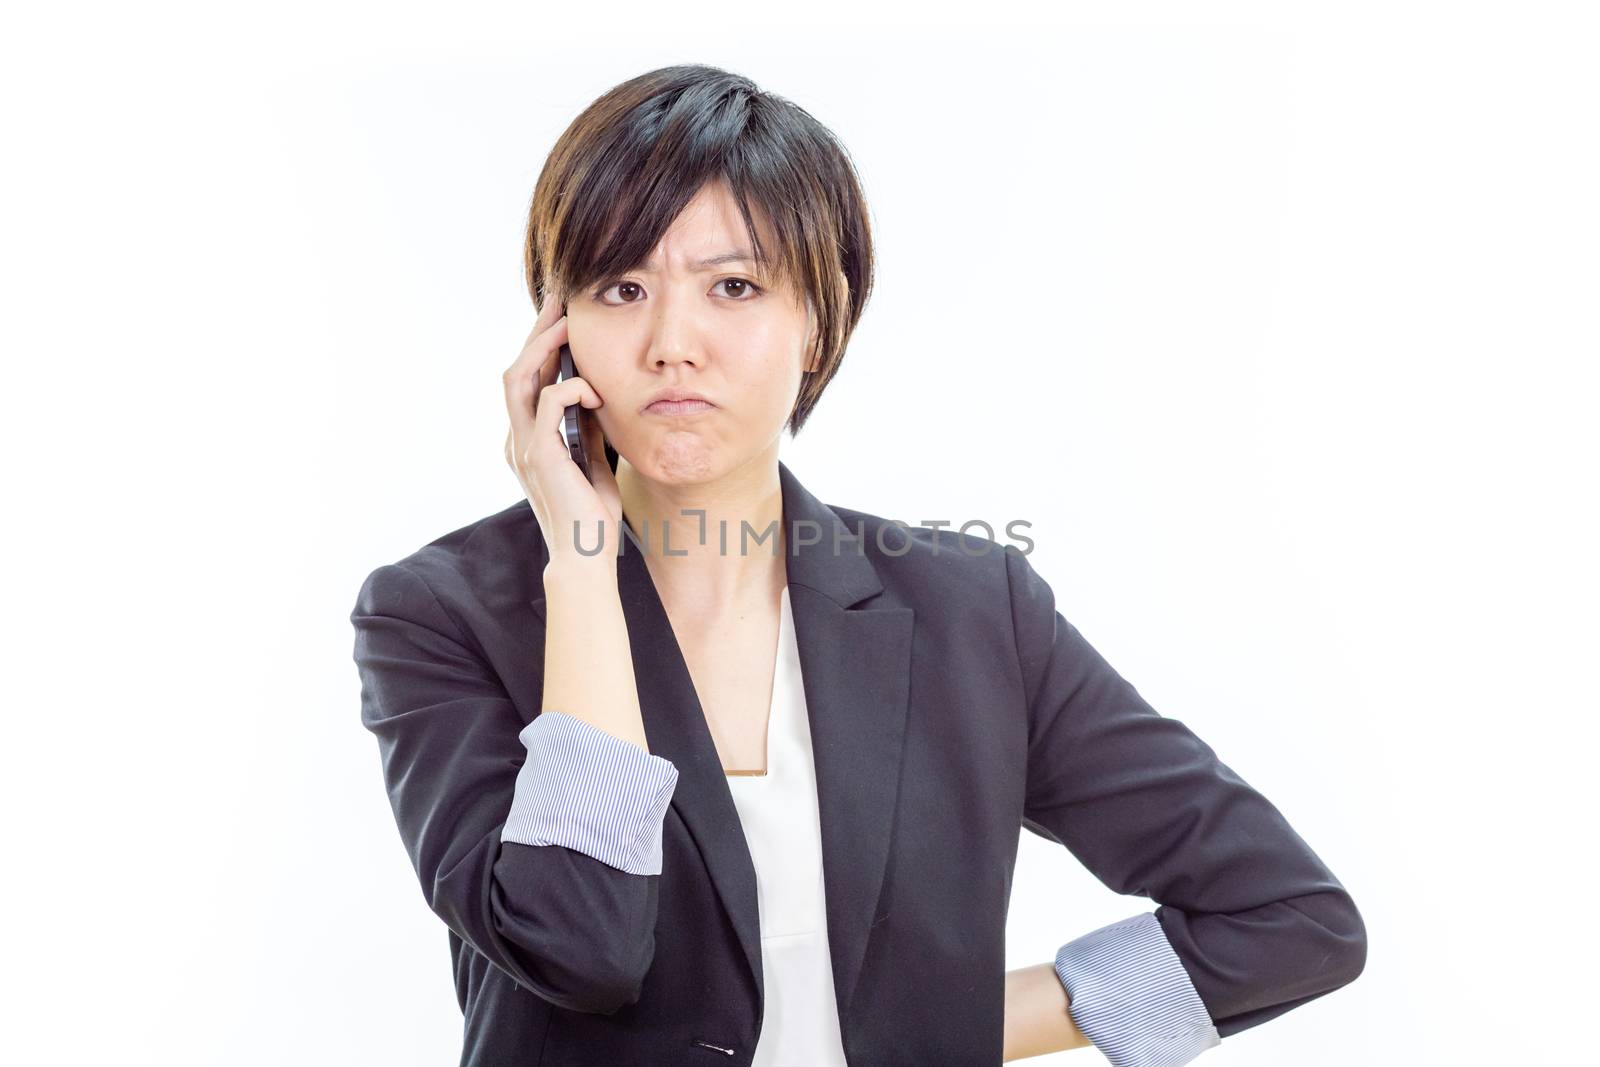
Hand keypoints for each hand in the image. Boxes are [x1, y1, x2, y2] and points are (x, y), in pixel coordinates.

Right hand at [503, 292, 624, 565]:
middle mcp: (517, 439)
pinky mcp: (538, 454)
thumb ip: (587, 427)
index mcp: (528, 439)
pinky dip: (571, 389)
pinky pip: (547, 404)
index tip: (563, 318)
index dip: (541, 347)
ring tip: (568, 325)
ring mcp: (523, 446)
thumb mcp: (592, 459)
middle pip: (517, 369)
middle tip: (560, 301)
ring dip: (543, 348)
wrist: (586, 556)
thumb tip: (597, 391)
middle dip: (537, 333)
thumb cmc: (592, 515)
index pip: (528, 380)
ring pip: (518, 378)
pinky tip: (595, 391)